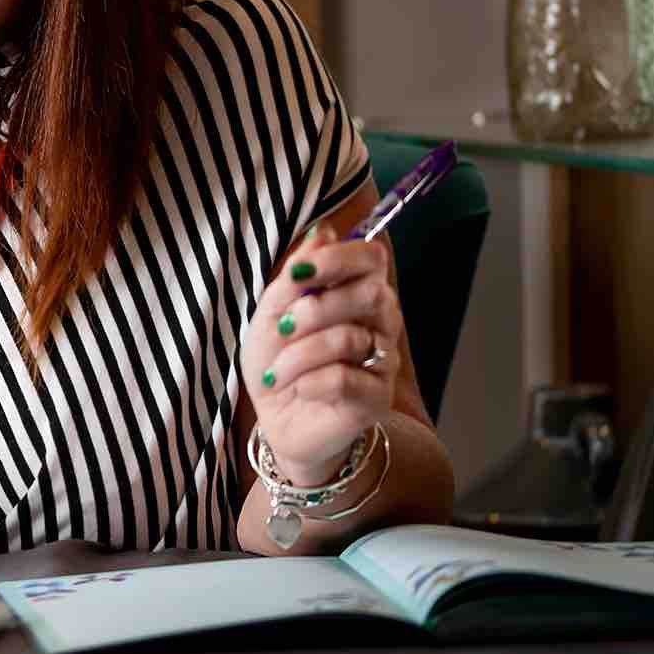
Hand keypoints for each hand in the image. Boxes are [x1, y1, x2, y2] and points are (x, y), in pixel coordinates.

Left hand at [241, 224, 402, 484]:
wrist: (278, 421)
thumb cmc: (278, 361)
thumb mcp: (271, 315)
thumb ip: (294, 278)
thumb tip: (321, 232)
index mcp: (356, 293)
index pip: (371, 258)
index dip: (339, 257)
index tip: (300, 271)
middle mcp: (380, 323)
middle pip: (372, 294)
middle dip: (317, 307)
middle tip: (283, 326)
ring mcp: (383, 361)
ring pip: (349, 339)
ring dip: (299, 354)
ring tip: (277, 372)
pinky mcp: (377, 398)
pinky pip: (344, 378)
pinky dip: (309, 382)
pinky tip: (299, 389)